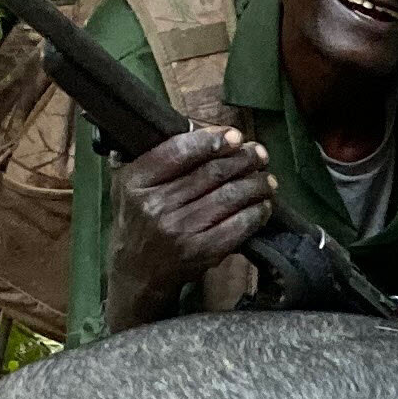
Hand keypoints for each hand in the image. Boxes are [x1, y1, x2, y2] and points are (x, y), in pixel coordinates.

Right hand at [114, 124, 273, 309]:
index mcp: (136, 181)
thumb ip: (155, 155)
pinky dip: (256, 212)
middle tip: (259, 153)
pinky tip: (264, 204)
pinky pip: (238, 225)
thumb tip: (198, 127)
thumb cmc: (139, 218)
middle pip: (211, 172)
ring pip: (229, 196)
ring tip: (267, 177)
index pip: (179, 151)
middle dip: (243, 159)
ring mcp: (179, 229)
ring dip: (255, 184)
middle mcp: (156, 204)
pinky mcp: (201, 251)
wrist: (137, 271)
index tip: (234, 135)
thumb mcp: (130, 184)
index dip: (212, 140)